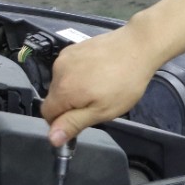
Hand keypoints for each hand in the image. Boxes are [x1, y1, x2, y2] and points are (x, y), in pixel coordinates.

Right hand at [40, 23, 162, 144]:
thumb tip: (51, 138)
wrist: (138, 46)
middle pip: (54, 97)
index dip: (61, 122)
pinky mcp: (73, 48)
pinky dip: (78, 74)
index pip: (46, 114)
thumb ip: (73, 124)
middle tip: (96, 102)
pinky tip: (97, 72)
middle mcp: (57, 71)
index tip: (80, 120)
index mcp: (63, 90)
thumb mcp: (102, 111)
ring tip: (99, 85)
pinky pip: (68, 68)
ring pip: (61, 82)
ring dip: (73, 89)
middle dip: (69, 105)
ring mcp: (65, 56)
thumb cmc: (124, 83)